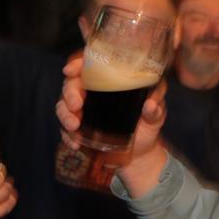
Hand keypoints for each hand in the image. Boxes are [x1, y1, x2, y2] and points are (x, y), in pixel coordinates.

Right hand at [56, 53, 169, 192]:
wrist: (139, 155)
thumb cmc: (147, 127)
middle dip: (70, 93)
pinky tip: (74, 143)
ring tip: (74, 127)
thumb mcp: (155, 117)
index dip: (77, 64)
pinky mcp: (78, 128)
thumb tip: (150, 105)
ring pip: (64, 105)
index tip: (70, 70)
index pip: (89, 66)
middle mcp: (93, 93)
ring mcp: (83, 110)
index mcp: (110, 82)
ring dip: (65, 115)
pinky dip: (67, 136)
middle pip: (72, 84)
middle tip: (75, 106)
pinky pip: (65, 129)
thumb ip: (155, 110)